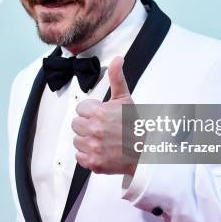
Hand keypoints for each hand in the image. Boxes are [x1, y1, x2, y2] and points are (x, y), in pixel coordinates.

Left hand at [72, 56, 138, 175]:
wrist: (145, 152)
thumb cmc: (135, 126)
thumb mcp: (125, 98)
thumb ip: (117, 78)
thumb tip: (118, 58)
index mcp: (99, 113)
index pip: (80, 109)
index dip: (91, 111)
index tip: (102, 116)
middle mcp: (94, 130)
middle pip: (76, 124)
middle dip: (87, 125)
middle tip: (102, 128)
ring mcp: (93, 147)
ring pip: (77, 140)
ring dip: (87, 140)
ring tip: (102, 140)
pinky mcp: (93, 163)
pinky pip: (80, 156)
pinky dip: (88, 155)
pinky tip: (100, 151)